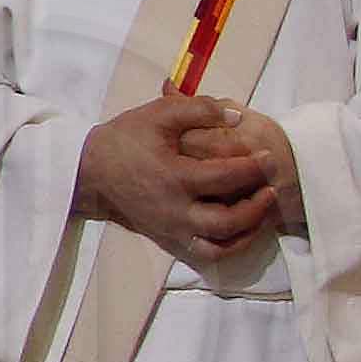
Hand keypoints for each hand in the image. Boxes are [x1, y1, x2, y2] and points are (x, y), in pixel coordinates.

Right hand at [80, 94, 290, 263]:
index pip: (227, 176)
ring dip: (249, 229)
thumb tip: (239, 116)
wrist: (89, 172)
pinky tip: (244, 228)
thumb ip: (200, 109)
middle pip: (229, 220)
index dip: (255, 167)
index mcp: (174, 177)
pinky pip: (208, 253)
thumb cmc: (126, 139)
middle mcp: (175, 210)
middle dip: (258, 204)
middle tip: (271, 185)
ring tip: (262, 208)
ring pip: (221, 244)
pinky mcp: (169, 239)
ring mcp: (172, 229)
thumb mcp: (158, 114)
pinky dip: (232, 245)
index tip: (268, 156)